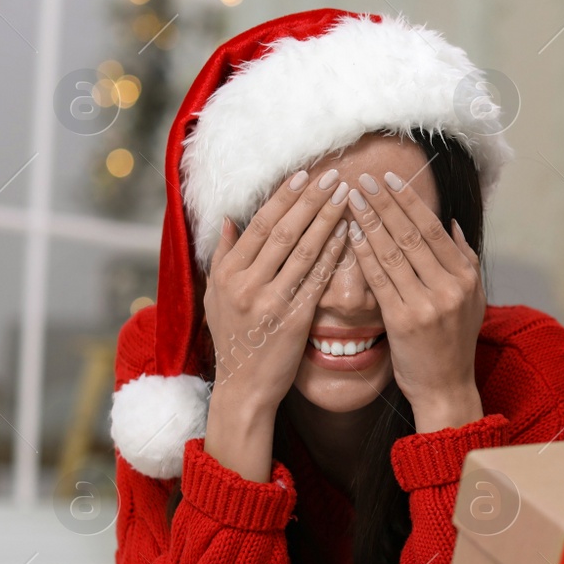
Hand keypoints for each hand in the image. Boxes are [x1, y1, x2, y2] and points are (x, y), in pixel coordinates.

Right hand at [202, 168, 349, 478]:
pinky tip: (348, 233)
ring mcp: (269, 301)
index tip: (304, 175)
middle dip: (309, 200)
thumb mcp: (215, 296)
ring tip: (345, 196)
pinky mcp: (293, 319)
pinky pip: (317, 279)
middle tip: (332, 175)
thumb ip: (222, 257)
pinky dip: (333, 253)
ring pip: (302, 250)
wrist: (243, 387)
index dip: (283, 198)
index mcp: (226, 273)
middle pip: (282, 231)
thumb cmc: (233, 340)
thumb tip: (229, 220)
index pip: (258, 225)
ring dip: (326, 219)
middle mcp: (245, 284)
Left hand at [344, 170, 485, 432]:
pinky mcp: (403, 321)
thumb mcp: (472, 298)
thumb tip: (449, 222)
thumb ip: (464, 258)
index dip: (408, 201)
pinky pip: (379, 279)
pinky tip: (350, 235)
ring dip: (369, 222)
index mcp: (465, 276)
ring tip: (350, 200)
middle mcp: (449, 287)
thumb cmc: (453, 342)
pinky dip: (363, 254)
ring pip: (393, 252)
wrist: (446, 388)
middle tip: (362, 180)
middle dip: (384, 204)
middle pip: (411, 234)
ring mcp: (427, 304)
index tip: (388, 179)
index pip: (432, 228)